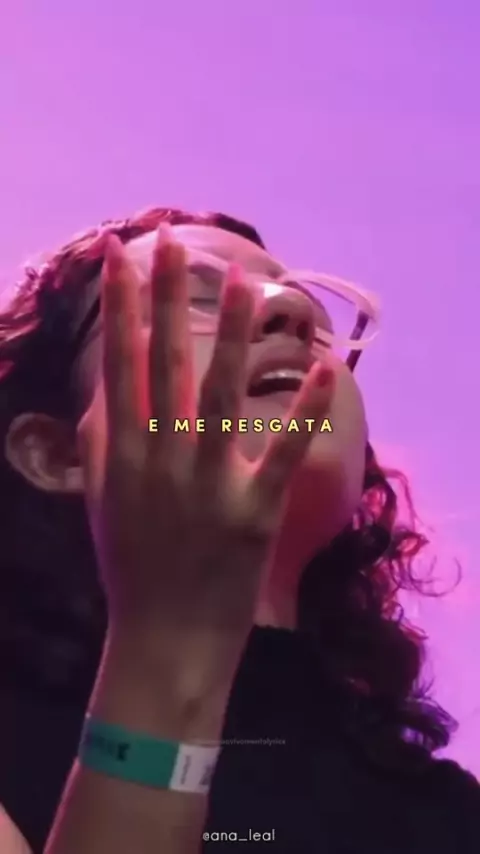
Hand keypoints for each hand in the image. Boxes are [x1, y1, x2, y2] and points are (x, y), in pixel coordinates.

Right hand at [78, 227, 333, 689]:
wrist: (164, 640)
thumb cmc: (132, 568)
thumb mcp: (103, 502)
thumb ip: (101, 443)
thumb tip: (105, 389)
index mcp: (123, 456)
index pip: (119, 365)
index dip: (119, 308)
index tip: (119, 257)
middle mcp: (161, 462)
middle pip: (164, 366)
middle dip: (163, 298)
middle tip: (169, 241)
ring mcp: (208, 486)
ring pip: (220, 398)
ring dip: (232, 337)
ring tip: (246, 283)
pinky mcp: (252, 514)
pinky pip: (281, 456)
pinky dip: (302, 413)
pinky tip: (322, 369)